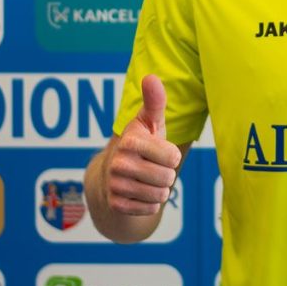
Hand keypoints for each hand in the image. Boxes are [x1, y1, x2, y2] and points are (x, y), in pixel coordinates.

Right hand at [104, 74, 182, 214]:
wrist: (114, 174)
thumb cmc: (141, 143)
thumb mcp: (149, 122)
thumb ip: (154, 102)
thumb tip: (151, 77)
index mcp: (130, 142)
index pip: (172, 157)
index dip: (171, 156)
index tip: (160, 152)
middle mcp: (119, 164)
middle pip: (167, 178)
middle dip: (166, 174)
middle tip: (154, 167)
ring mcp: (115, 186)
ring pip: (160, 195)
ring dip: (159, 189)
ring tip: (148, 179)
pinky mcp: (116, 205)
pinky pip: (150, 209)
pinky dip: (150, 203)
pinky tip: (139, 193)